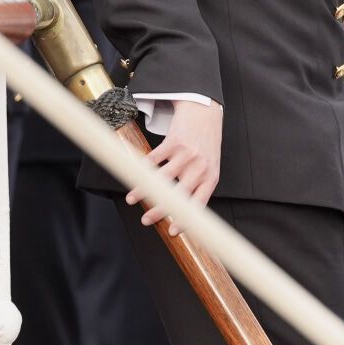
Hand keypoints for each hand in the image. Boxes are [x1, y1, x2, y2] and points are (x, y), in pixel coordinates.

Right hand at [127, 98, 220, 232]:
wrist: (204, 113)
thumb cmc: (205, 145)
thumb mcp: (209, 167)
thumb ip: (197, 186)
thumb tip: (178, 211)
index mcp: (211, 178)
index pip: (198, 205)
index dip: (185, 220)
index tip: (172, 231)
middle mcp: (200, 168)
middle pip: (177, 196)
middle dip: (159, 210)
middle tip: (146, 220)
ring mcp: (187, 154)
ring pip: (161, 180)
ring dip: (143, 192)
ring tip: (132, 199)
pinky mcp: (174, 142)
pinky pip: (154, 161)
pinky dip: (141, 172)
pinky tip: (134, 179)